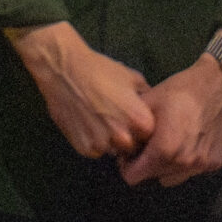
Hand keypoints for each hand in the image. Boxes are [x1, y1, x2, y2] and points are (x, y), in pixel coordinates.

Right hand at [7, 22, 155, 160]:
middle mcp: (124, 138)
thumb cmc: (101, 70)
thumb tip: (155, 106)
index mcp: (141, 121)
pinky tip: (87, 122)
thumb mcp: (132, 77)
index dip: (142, 130)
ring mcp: (103, 145)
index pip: (150, 138)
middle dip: (127, 137)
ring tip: (100, 119)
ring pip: (113, 151)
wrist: (65, 70)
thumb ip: (146, 96)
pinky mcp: (84, 148)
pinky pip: (94, 151)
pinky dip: (92, 141)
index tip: (134, 122)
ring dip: (109, 141)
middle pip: (132, 148)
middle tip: (116, 120)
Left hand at [119, 29, 221, 186]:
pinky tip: (189, 141)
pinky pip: (192, 171)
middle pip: (153, 177)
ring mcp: (203, 165)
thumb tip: (118, 144)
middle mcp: (185, 164)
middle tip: (150, 142)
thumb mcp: (149, 101)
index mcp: (165, 150)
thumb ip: (130, 126)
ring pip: (173, 178)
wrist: (220, 82)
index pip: (134, 177)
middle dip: (147, 163)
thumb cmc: (181, 89)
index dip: (127, 164)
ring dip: (167, 166)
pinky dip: (187, 162)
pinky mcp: (217, 163)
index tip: (131, 151)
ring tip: (170, 142)